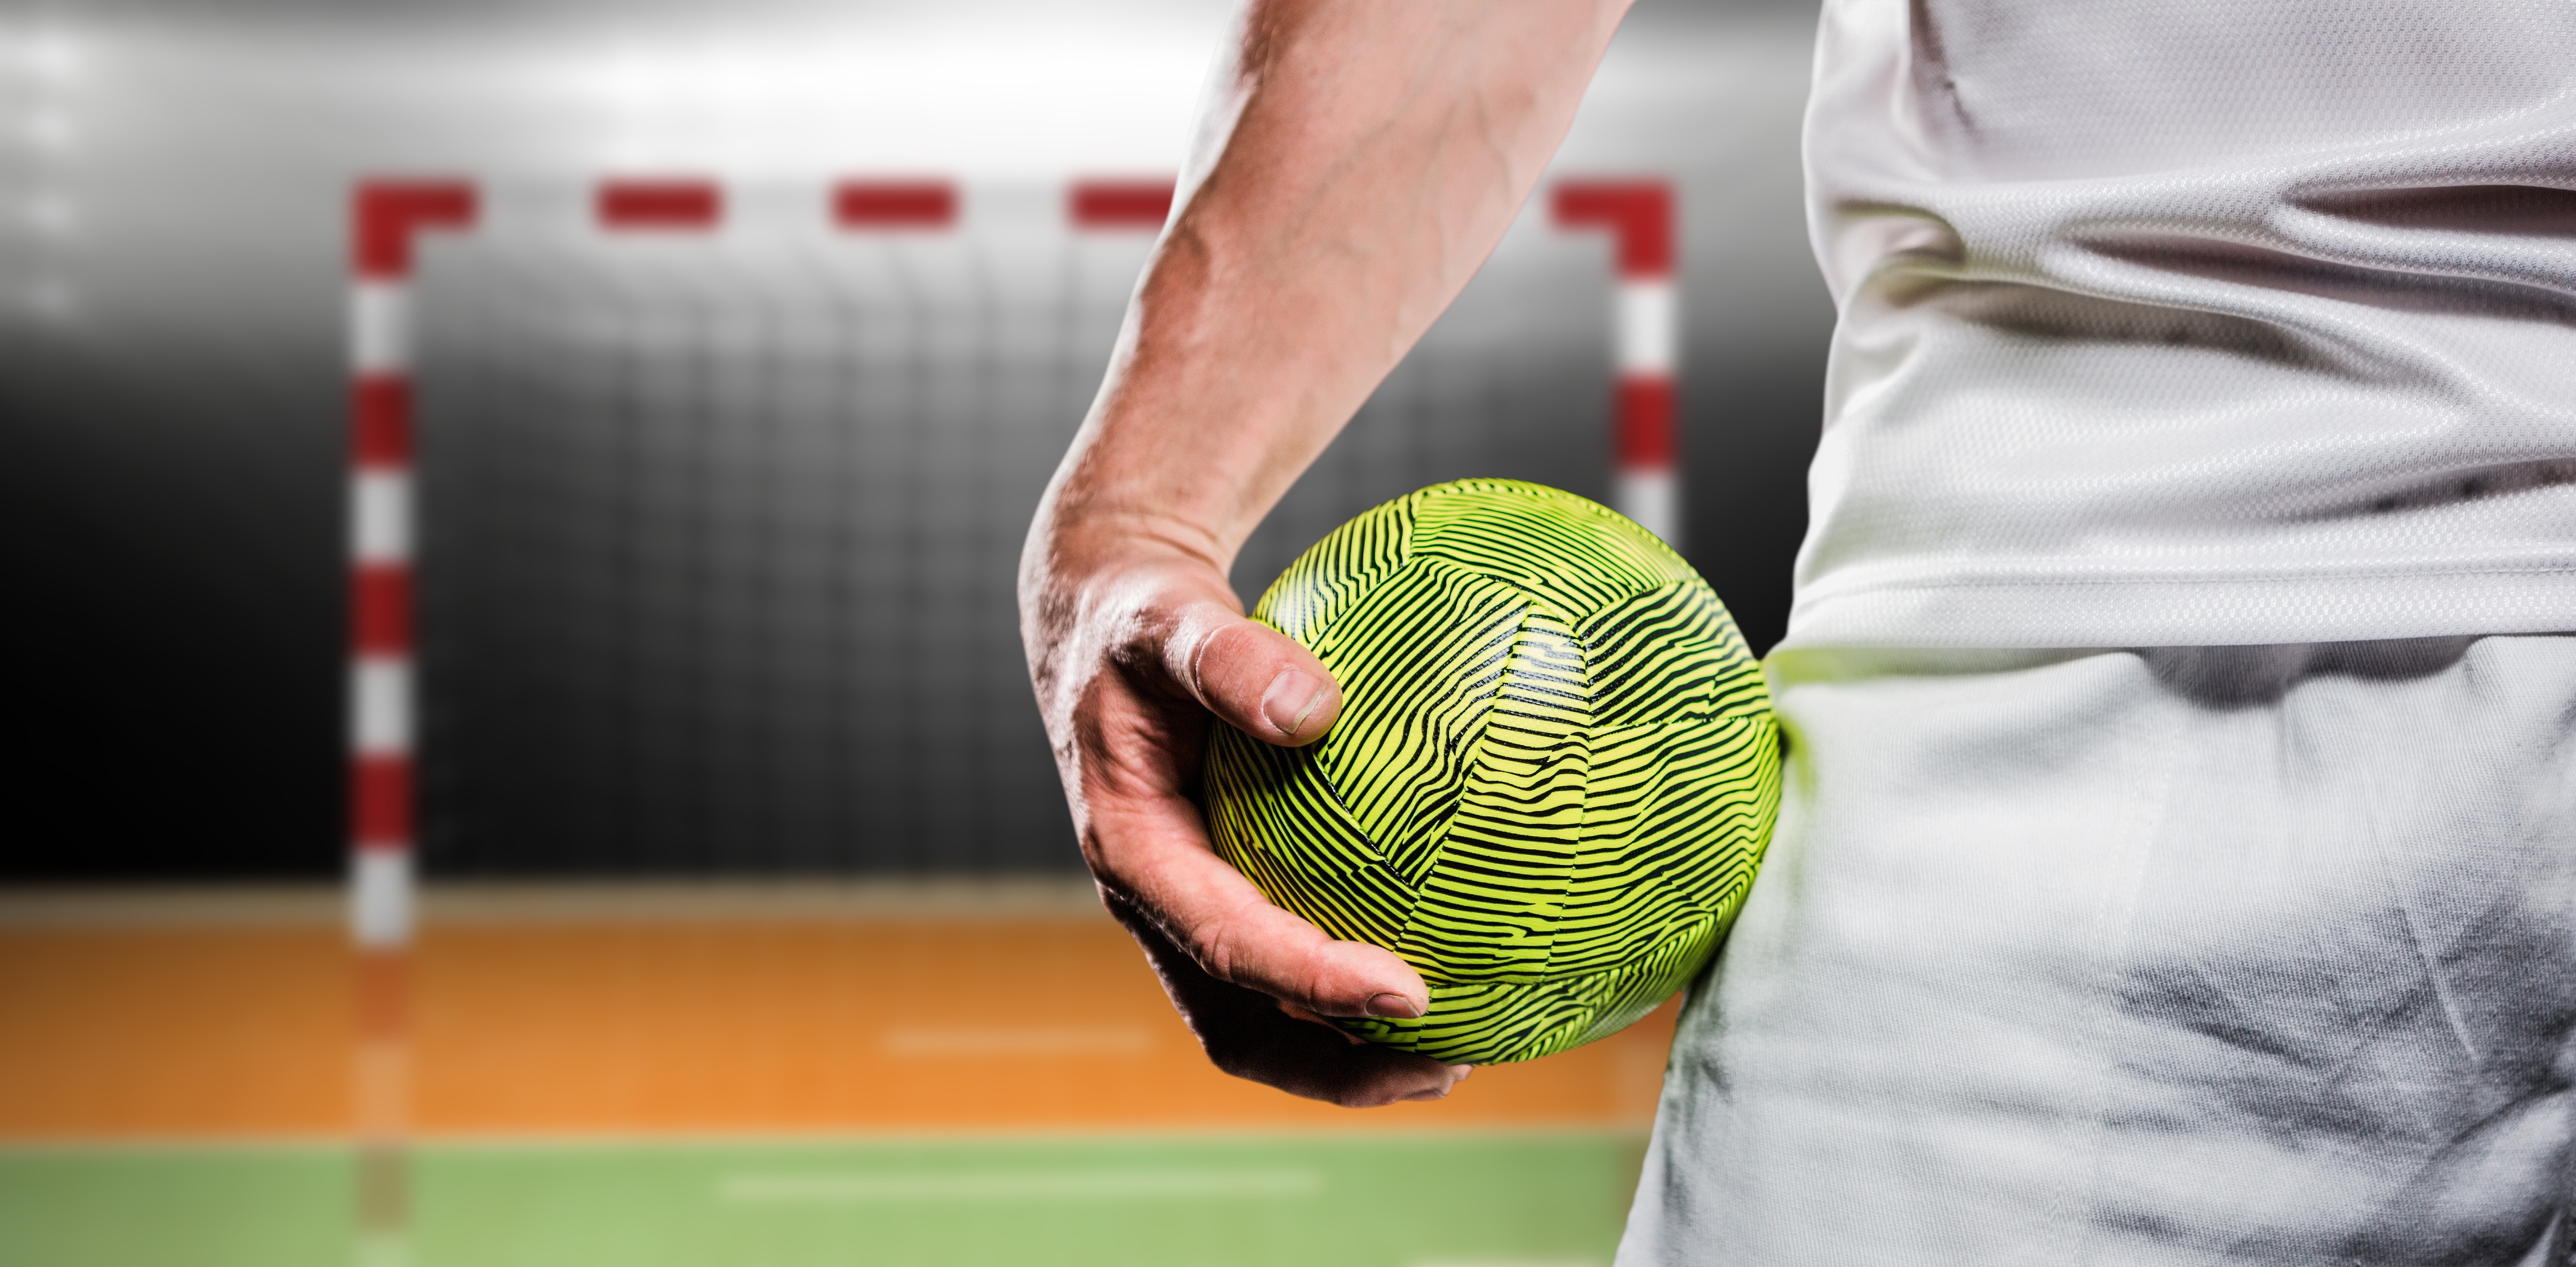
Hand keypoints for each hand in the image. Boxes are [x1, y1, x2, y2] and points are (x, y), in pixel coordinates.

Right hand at [1021, 537, 1470, 1106]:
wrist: (1101, 622)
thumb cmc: (1135, 617)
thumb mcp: (1165, 619)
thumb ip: (1225, 657)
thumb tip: (1313, 708)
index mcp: (1133, 852)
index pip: (1227, 944)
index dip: (1313, 982)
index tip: (1410, 992)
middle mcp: (1155, 900)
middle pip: (1239, 1026)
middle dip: (1337, 1064)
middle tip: (1448, 1064)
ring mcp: (1186, 908)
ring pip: (1260, 1020)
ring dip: (1347, 1054)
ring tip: (1455, 1055)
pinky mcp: (1220, 893)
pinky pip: (1283, 968)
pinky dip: (1348, 996)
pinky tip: (1437, 967)